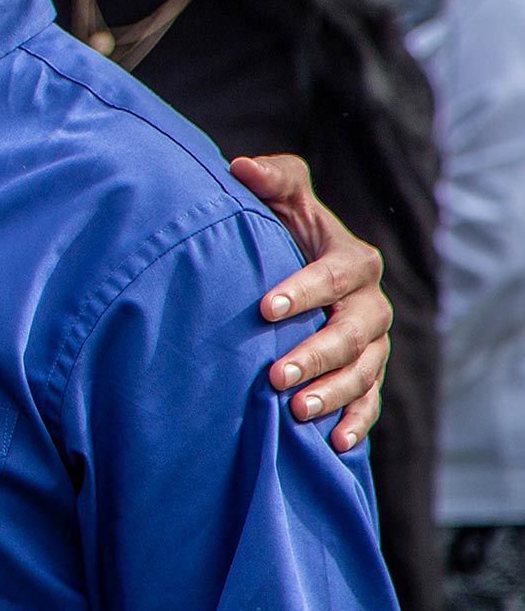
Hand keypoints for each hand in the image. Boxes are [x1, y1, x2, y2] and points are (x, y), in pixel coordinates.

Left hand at [234, 153, 388, 453]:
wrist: (295, 268)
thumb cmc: (283, 229)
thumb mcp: (280, 199)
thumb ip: (269, 179)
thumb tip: (239, 167)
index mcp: (353, 260)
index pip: (335, 275)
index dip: (303, 290)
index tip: (264, 308)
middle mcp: (370, 304)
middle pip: (353, 332)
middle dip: (316, 354)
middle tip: (276, 375)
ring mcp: (372, 343)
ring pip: (363, 371)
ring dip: (333, 393)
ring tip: (298, 411)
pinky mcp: (366, 374)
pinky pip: (369, 401)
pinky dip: (355, 421)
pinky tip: (334, 443)